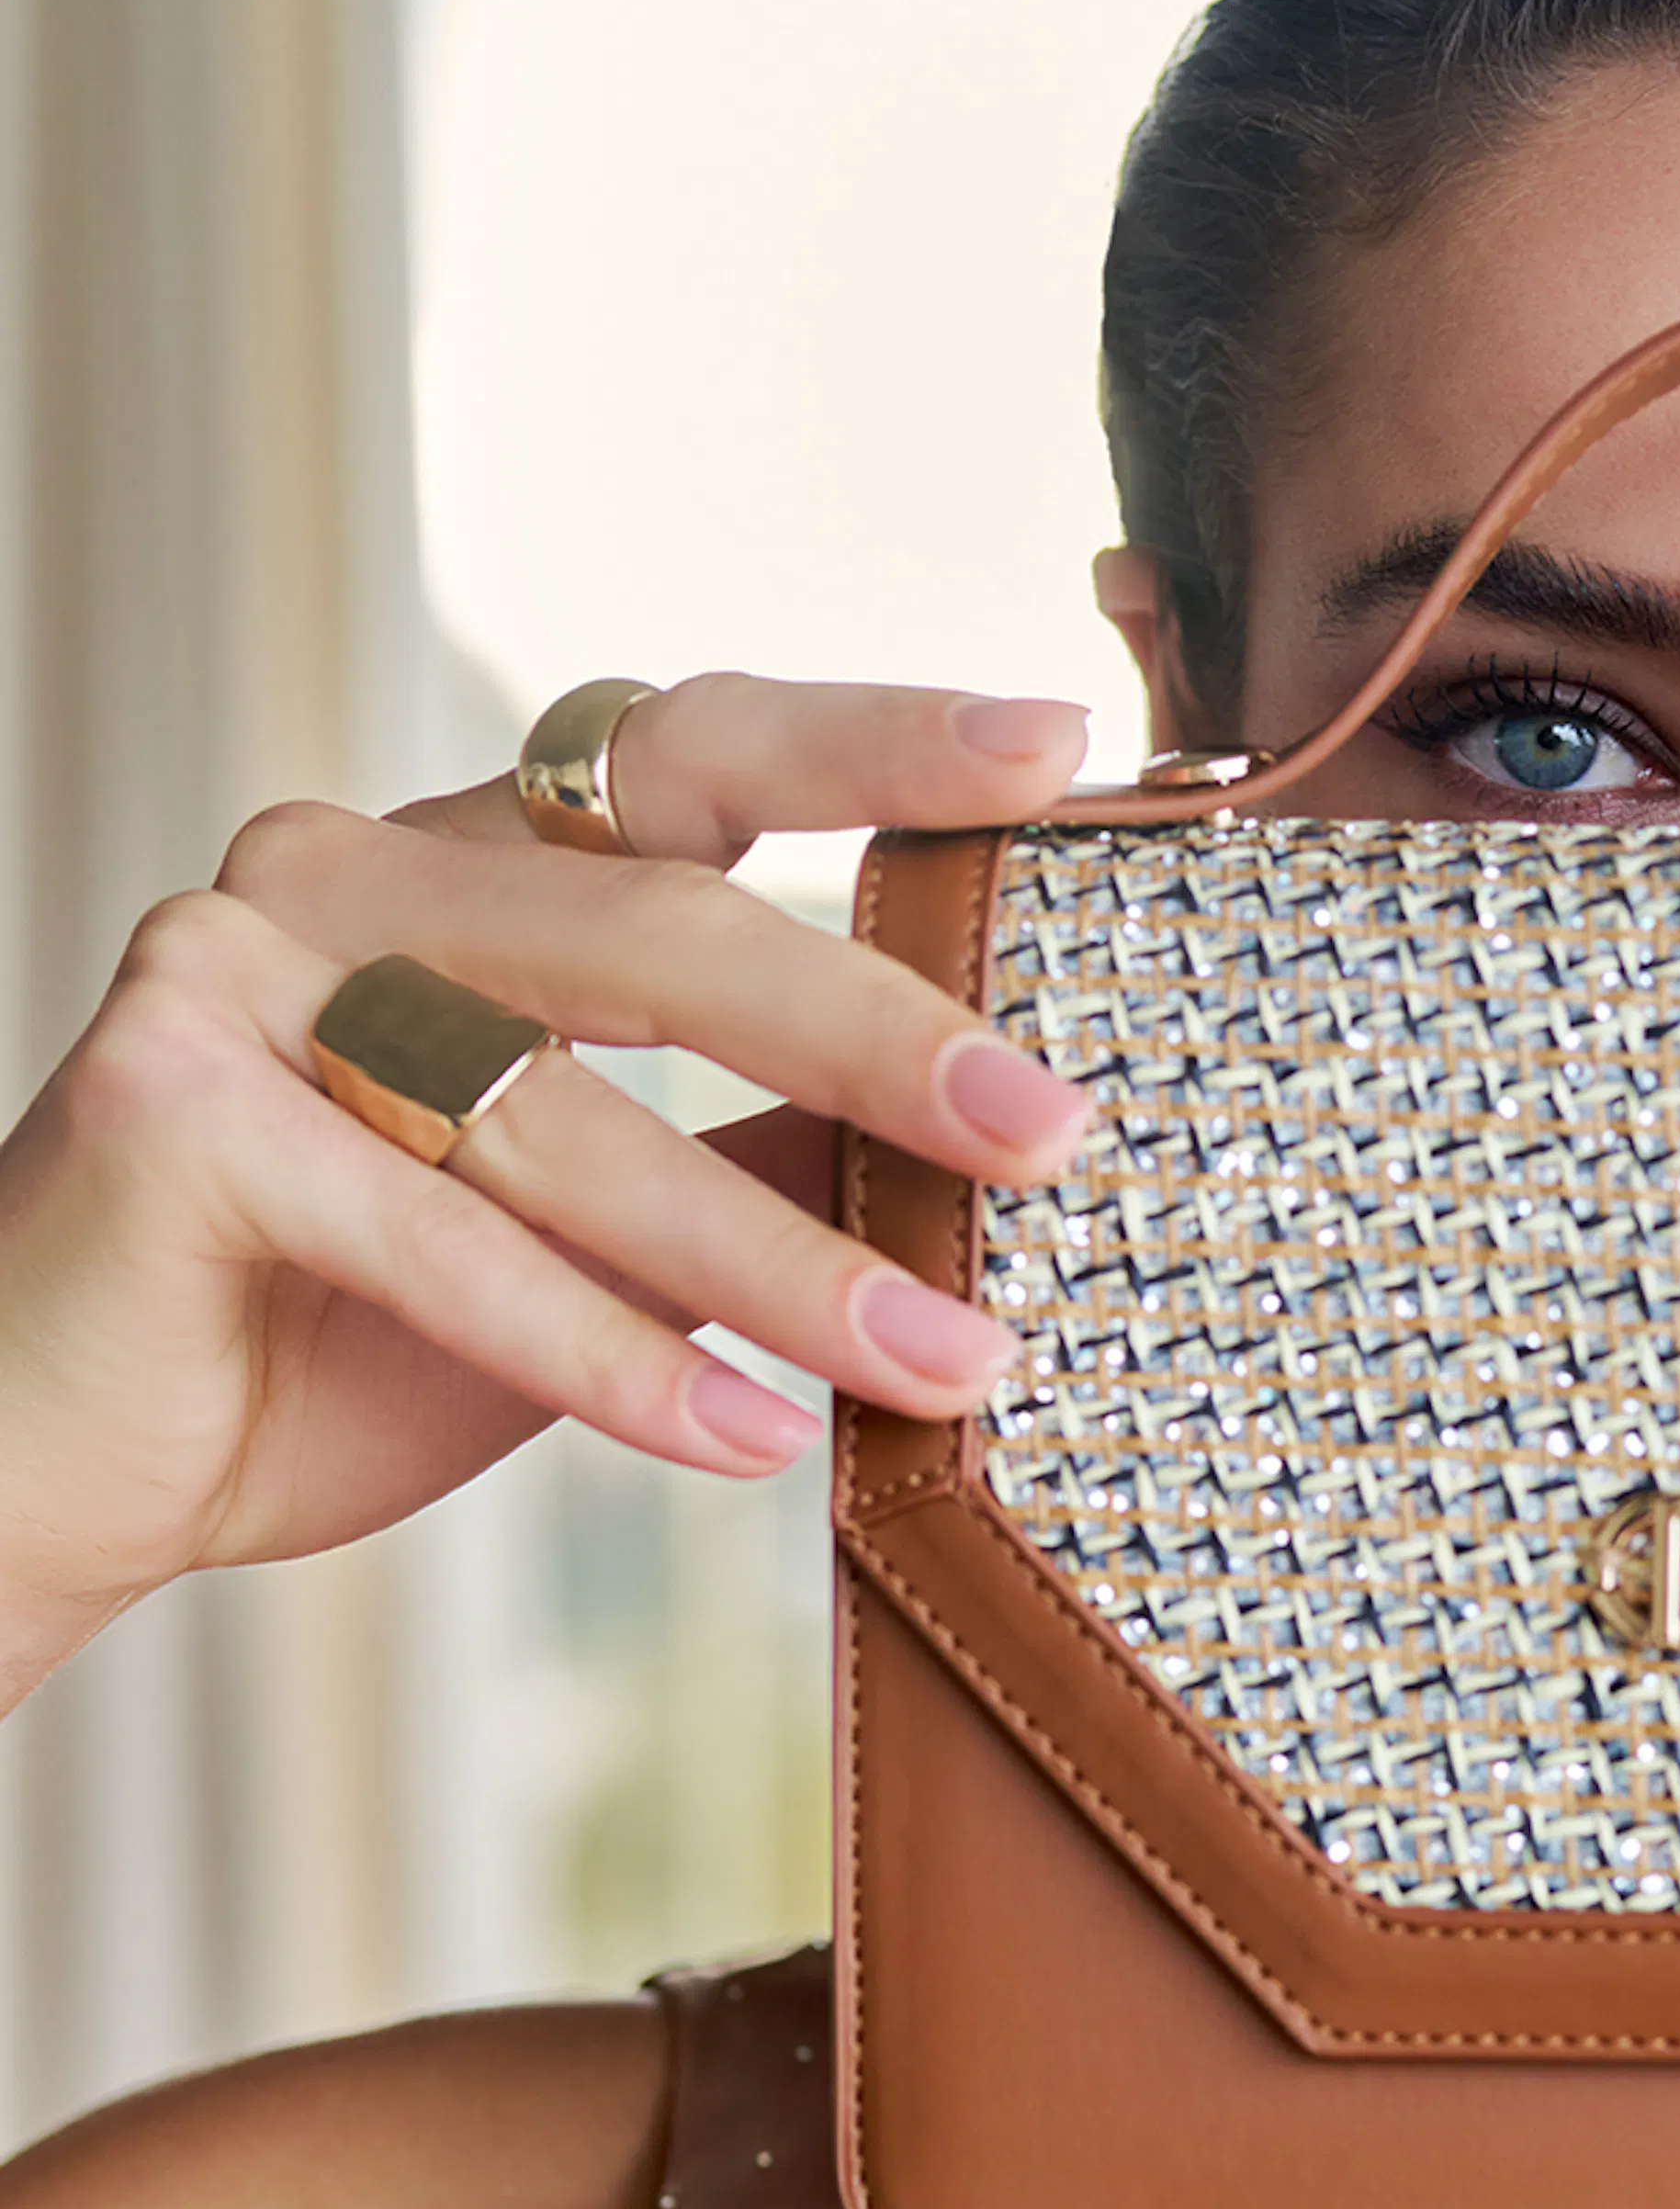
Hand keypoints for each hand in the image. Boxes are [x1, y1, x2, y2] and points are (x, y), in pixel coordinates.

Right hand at [0, 676, 1092, 1701]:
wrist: (61, 1466)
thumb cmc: (326, 1336)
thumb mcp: (589, 1234)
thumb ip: (746, 1146)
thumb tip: (983, 1116)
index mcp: (447, 864)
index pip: (684, 754)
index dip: (867, 742)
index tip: (1051, 749)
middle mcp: (336, 873)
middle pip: (660, 929)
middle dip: (878, 1033)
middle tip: (1052, 1126)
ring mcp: (235, 975)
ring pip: (565, 1119)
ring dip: (777, 1259)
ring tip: (946, 1360)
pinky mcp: (172, 1113)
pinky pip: (440, 1244)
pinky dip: (606, 1358)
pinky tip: (746, 1440)